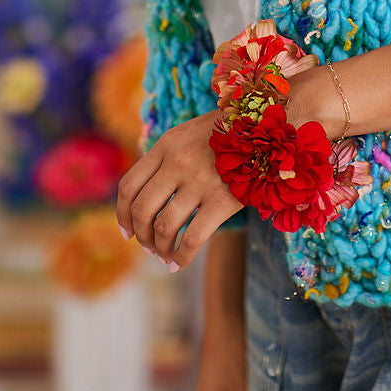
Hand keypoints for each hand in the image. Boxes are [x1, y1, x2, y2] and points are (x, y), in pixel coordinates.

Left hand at [116, 112, 241, 268]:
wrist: (268, 126)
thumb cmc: (227, 133)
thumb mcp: (189, 134)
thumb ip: (166, 158)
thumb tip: (144, 195)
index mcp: (167, 144)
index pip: (128, 185)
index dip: (122, 214)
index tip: (127, 231)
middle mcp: (178, 161)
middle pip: (141, 209)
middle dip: (141, 235)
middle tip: (148, 247)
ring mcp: (199, 180)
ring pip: (163, 227)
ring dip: (159, 248)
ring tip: (165, 256)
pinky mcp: (222, 200)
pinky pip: (192, 238)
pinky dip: (181, 258)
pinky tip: (179, 264)